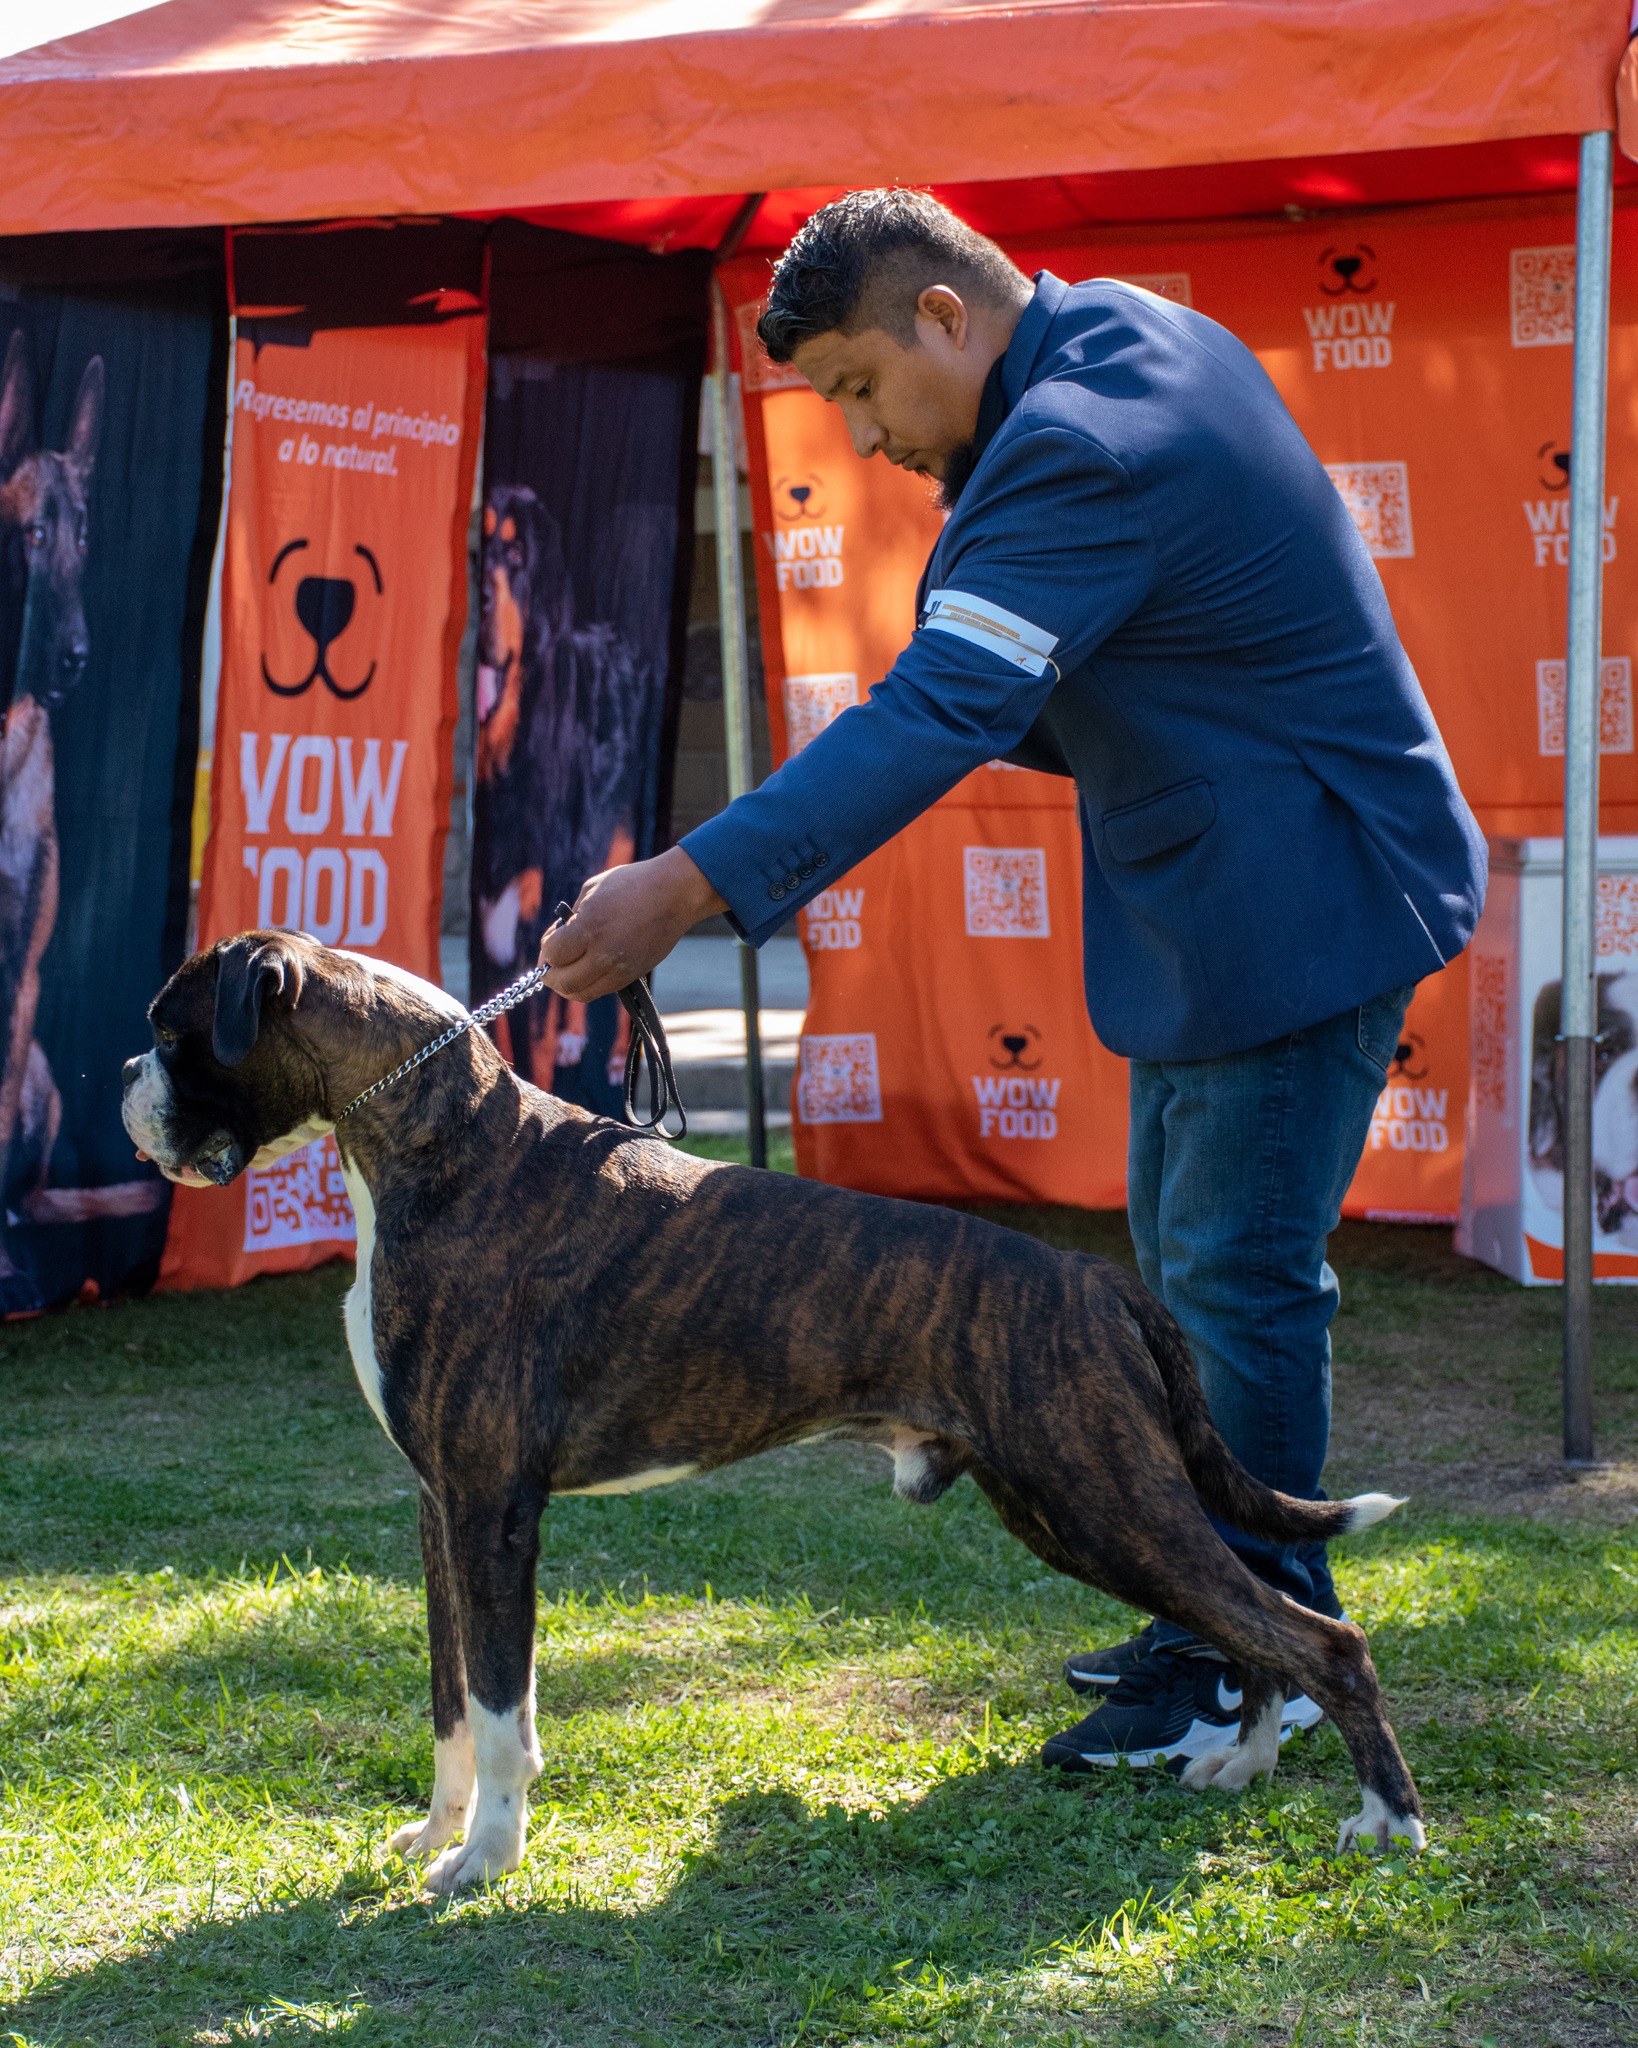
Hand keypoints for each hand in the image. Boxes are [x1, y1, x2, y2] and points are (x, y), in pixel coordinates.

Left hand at [538, 847, 725, 1001]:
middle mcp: (604, 953)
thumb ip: (572, 919)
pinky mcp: (633, 975)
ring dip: (568, 985)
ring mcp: (620, 968)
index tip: (550, 941)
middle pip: (564, 983)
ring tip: (567, 970)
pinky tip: (588, 969)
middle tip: (551, 964)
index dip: (546, 951)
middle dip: (550, 976)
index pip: (553, 955)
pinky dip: (588, 984)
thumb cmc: (631, 884)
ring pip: (582, 993)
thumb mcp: (592, 891)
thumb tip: (558, 938)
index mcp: (590, 927)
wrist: (674, 894)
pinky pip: (601, 990)